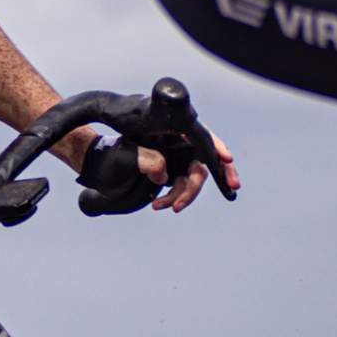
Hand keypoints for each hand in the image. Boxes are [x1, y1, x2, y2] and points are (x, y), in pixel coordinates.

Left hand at [77, 132, 239, 215]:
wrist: (103, 163)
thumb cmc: (114, 154)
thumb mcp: (127, 152)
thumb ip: (146, 160)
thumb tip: (163, 175)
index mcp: (172, 128)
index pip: (201, 135)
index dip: (215, 146)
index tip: (225, 158)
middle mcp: (179, 141)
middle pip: (206, 155)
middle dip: (222, 172)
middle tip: (233, 188)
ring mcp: (176, 157)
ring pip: (193, 176)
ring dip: (187, 194)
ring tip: (170, 207)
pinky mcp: (172, 170)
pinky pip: (182, 185)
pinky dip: (176, 197)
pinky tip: (161, 205)